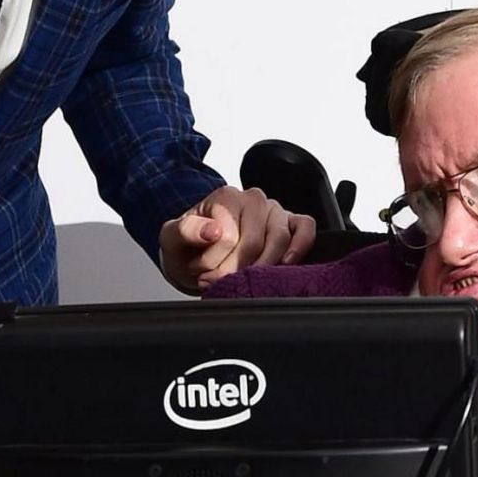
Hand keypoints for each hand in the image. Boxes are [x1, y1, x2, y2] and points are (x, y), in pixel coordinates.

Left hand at [159, 186, 316, 293]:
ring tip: (240, 279)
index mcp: (226, 196)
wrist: (197, 252)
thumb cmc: (189, 246)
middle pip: (254, 243)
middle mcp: (253, 199)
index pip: (228, 236)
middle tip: (216, 280)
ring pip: (280, 240)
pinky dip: (301, 246)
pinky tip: (286, 263)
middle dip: (233, 270)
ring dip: (260, 268)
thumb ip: (186, 231)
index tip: (201, 272)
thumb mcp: (172, 238)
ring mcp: (274, 210)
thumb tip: (212, 230)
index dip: (213, 262)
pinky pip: (305, 229)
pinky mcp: (291, 223)